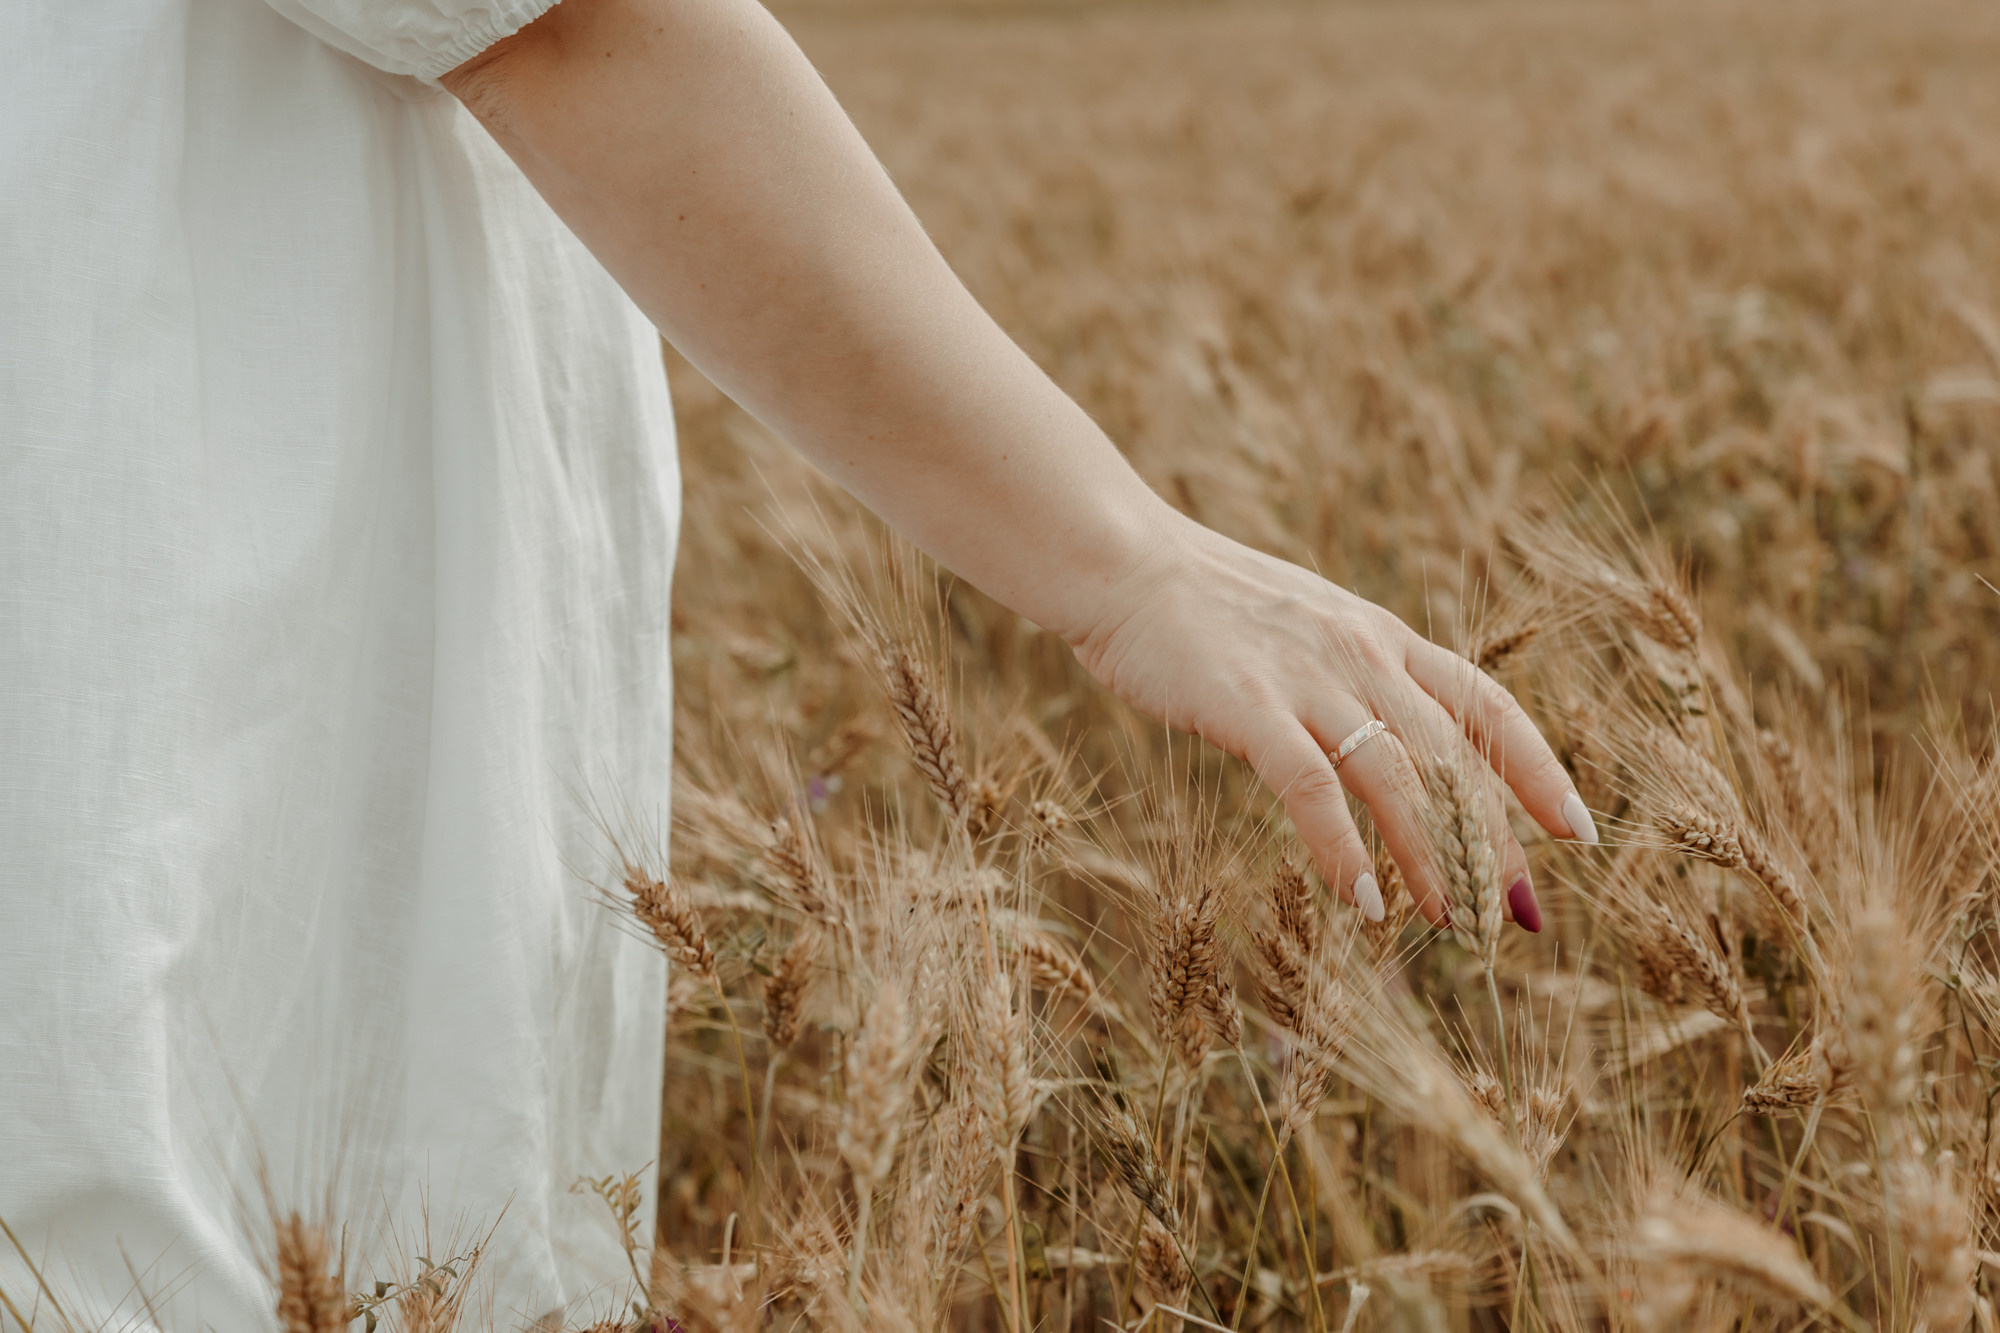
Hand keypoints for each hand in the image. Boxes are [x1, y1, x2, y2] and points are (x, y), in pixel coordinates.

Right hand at [1066, 515, 1597, 929]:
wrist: (1121, 561)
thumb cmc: (1200, 604)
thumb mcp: (1301, 627)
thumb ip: (1348, 676)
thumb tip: (1384, 741)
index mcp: (1379, 635)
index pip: (1486, 706)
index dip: (1539, 770)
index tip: (1576, 833)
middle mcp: (1361, 654)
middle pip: (1454, 757)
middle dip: (1494, 841)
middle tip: (1515, 913)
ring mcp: (1307, 678)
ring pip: (1398, 779)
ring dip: (1431, 858)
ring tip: (1449, 924)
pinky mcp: (1248, 705)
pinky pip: (1313, 788)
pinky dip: (1344, 850)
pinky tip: (1364, 901)